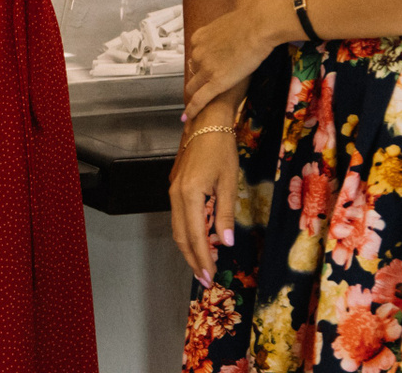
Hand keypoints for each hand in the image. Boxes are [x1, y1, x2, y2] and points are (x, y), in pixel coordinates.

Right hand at [169, 124, 238, 286]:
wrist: (205, 123)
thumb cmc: (221, 149)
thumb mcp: (228, 182)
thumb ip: (225, 214)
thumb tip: (225, 243)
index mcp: (189, 194)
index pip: (195, 236)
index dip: (203, 259)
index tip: (210, 277)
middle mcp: (176, 195)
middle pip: (181, 236)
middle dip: (193, 260)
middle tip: (205, 279)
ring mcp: (172, 191)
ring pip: (177, 228)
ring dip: (188, 249)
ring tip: (201, 266)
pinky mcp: (175, 187)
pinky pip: (178, 217)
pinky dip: (186, 234)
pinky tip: (198, 241)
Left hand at [183, 1, 275, 123]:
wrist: (258, 26)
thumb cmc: (251, 22)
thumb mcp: (228, 24)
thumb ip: (223, 35)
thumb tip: (230, 36)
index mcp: (199, 38)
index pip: (196, 55)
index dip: (201, 65)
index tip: (204, 71)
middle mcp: (198, 53)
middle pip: (193, 72)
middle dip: (197, 81)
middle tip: (203, 89)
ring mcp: (206, 68)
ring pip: (194, 87)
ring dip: (195, 95)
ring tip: (195, 105)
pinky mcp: (216, 82)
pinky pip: (200, 99)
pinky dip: (192, 110)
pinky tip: (187, 118)